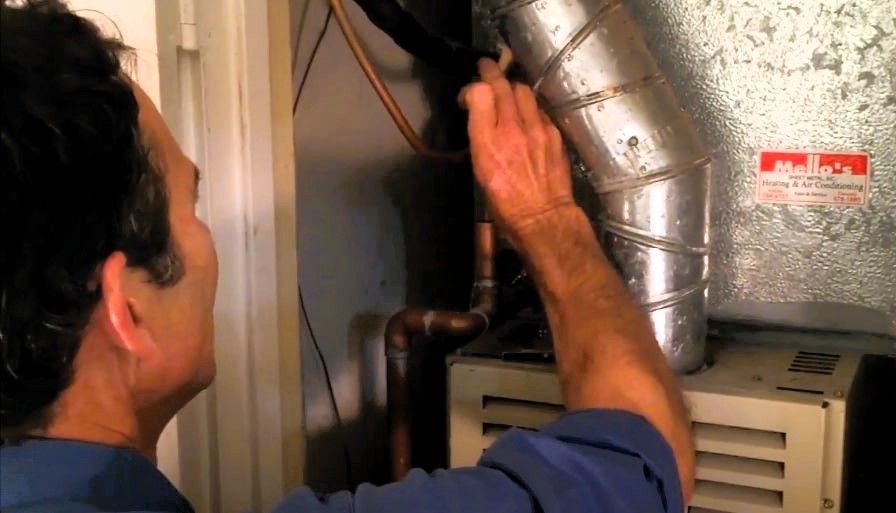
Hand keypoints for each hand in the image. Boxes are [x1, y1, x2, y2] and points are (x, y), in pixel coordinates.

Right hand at [462, 59, 574, 244]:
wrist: (543, 218)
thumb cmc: (505, 205)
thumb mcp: (480, 172)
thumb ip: (480, 139)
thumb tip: (481, 120)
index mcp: (487, 143)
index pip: (480, 93)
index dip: (471, 88)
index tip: (468, 96)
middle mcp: (512, 130)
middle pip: (502, 85)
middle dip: (491, 73)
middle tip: (486, 69)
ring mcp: (536, 129)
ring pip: (523, 91)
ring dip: (512, 88)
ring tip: (507, 92)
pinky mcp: (553, 134)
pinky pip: (539, 109)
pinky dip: (530, 108)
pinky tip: (527, 116)